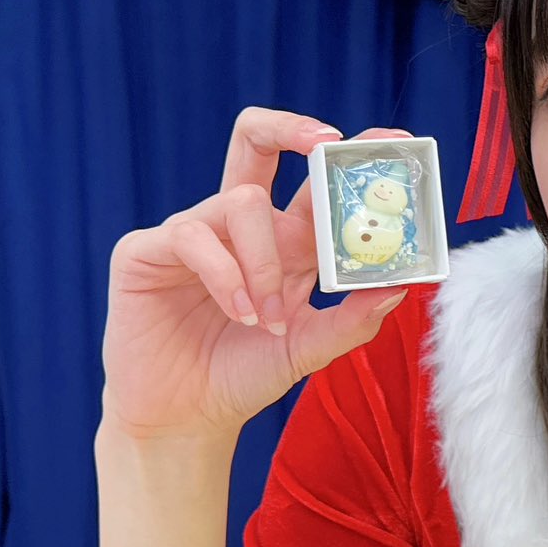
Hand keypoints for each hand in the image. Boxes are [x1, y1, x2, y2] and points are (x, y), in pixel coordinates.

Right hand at [100, 108, 413, 442]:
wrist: (188, 419)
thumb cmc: (246, 375)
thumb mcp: (312, 346)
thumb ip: (354, 317)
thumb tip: (401, 284)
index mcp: (283, 240)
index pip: (314, 180)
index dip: (348, 155)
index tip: (392, 141)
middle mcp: (238, 227)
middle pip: (255, 142)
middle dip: (291, 127)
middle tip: (328, 142)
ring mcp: (192, 233)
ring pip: (241, 202)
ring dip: (265, 262)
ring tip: (267, 317)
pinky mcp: (146, 252)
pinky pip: (192, 236)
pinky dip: (227, 275)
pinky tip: (239, 313)